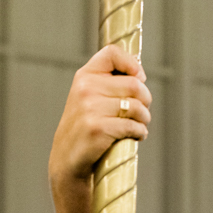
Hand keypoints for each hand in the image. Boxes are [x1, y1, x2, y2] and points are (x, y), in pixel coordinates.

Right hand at [48, 45, 152, 186]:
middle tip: (143, 112)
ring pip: (137, 106)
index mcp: (84, 76)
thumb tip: (140, 74)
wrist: (67, 158)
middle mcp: (86, 88)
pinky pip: (133, 126)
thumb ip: (109, 83)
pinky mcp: (98, 129)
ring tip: (139, 125)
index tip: (139, 79)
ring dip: (144, 118)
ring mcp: (90, 109)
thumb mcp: (89, 97)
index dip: (132, 64)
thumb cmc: (85, 127)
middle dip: (145, 100)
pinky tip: (136, 136)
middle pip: (134, 84)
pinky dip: (140, 132)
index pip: (112, 53)